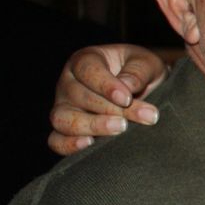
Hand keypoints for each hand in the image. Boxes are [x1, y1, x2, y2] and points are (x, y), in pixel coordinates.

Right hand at [48, 45, 166, 155]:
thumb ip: (138, 72)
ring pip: (63, 119)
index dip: (106, 85)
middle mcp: (68, 83)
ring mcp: (64, 107)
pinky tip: (90, 144)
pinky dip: (69, 145)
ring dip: (93, 126)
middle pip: (79, 96)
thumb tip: (127, 87)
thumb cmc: (141, 72)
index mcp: (85, 60)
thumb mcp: (147, 63)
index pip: (87, 70)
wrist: (144, 89)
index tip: (127, 98)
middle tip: (144, 116)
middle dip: (112, 109)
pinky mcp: (65, 130)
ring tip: (121, 128)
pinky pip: (57, 141)